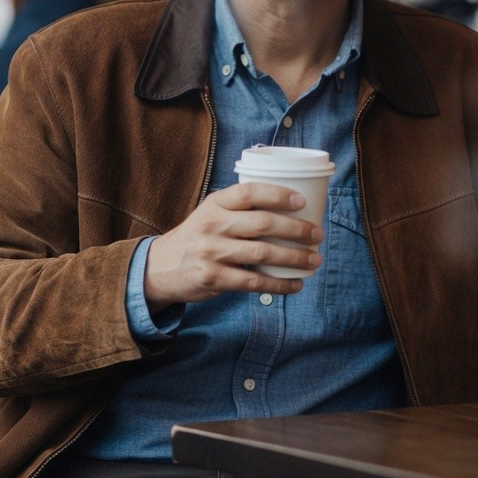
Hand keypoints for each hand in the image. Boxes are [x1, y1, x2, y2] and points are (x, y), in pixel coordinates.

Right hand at [144, 182, 322, 310]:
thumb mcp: (210, 213)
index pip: (250, 192)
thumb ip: (239, 208)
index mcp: (215, 203)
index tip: (302, 202)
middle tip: (317, 234)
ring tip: (314, 259)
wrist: (161, 267)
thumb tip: (289, 209)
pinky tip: (296, 284)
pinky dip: (279, 284)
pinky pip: (254, 281)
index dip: (278, 195)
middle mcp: (212, 225)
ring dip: (295, 258)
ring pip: (263, 254)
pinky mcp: (213, 278)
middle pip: (263, 223)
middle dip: (297, 230)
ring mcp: (212, 253)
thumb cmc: (198, 236)